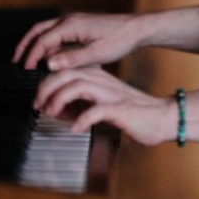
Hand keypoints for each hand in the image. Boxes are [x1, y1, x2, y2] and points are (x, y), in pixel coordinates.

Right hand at [13, 12, 139, 70]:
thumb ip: (72, 59)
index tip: (24, 69)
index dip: (31, 55)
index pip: (43, 40)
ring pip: (46, 31)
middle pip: (38, 30)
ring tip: (27, 61)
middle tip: (16, 61)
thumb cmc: (119, 40)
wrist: (136, 29)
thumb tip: (49, 64)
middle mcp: (70, 20)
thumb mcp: (96, 54)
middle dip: (25, 45)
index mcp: (71, 25)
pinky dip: (47, 44)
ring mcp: (74, 21)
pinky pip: (56, 33)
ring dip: (35, 44)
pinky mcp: (79, 26)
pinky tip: (48, 58)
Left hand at [34, 67, 175, 145]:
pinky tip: (75, 129)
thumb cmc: (129, 112)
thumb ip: (76, 105)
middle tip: (38, 105)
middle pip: (67, 73)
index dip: (46, 81)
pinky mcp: (119, 108)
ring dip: (59, 99)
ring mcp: (110, 93)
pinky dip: (81, 120)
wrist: (160, 116)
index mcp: (97, 77)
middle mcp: (102, 80)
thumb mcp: (97, 105)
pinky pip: (96, 111)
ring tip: (52, 113)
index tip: (38, 98)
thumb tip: (52, 108)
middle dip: (47, 87)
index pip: (66, 69)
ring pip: (78, 85)